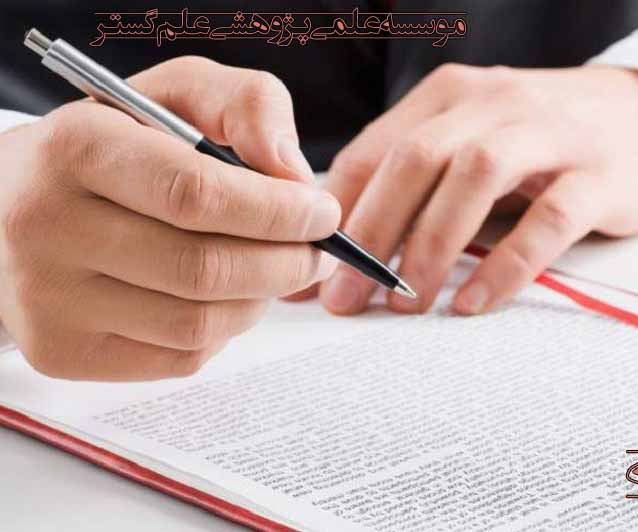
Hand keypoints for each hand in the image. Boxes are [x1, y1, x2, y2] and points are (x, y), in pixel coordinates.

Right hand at [0, 56, 339, 380]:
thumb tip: (293, 172)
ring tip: (273, 269)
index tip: (322, 213)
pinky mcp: (61, 350)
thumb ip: (248, 105)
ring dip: (259, 299)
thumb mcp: (178, 94)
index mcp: (76, 147)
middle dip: (285, 263)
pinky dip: (223, 330)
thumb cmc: (117, 145)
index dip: (277, 212)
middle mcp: (47, 226)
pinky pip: (178, 358)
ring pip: (197, 323)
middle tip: (317, 251)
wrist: (16, 200)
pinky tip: (223, 297)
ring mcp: (47, 299)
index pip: (197, 195)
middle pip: (204, 268)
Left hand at [318, 65, 637, 314]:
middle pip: (416, 159)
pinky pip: (548, 220)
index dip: (336, 212)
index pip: (377, 149)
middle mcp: (496, 102)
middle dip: (372, 234)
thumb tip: (344, 247)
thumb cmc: (547, 140)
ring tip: (406, 304)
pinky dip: (507, 264)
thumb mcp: (477, 139)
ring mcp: (552, 134)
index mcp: (452, 94)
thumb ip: (419, 179)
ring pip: (475, 178)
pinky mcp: (600, 174)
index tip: (309, 271)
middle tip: (347, 299)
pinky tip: (476, 302)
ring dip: (432, 246)